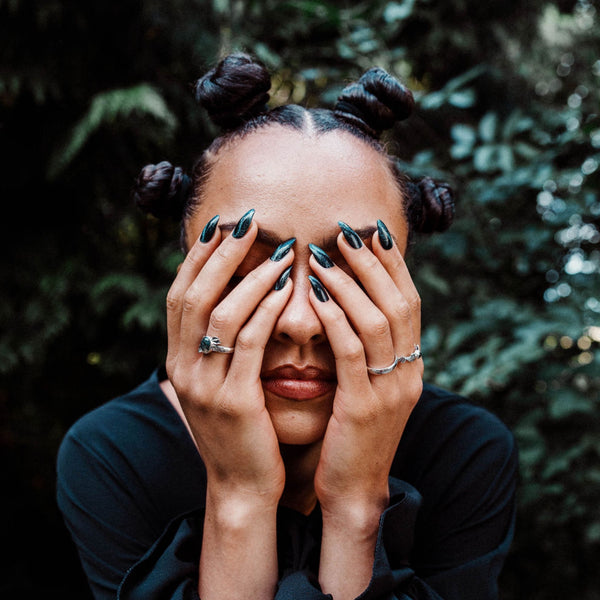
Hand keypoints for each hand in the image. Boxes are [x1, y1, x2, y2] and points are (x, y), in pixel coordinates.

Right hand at [165, 211, 294, 504]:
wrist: (242, 485)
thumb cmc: (239, 426)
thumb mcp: (219, 381)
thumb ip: (219, 343)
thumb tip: (235, 294)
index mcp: (177, 360)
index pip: (179, 295)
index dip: (197, 257)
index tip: (220, 225)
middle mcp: (183, 368)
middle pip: (194, 296)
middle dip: (220, 255)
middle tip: (246, 222)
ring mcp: (205, 386)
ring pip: (221, 314)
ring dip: (250, 277)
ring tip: (278, 251)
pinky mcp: (233, 401)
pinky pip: (249, 344)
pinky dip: (266, 310)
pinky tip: (285, 289)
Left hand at [308, 221, 422, 515]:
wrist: (354, 489)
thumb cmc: (355, 432)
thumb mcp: (370, 385)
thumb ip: (368, 349)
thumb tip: (352, 303)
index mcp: (412, 364)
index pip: (409, 302)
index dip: (393, 264)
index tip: (372, 231)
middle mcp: (408, 372)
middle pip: (398, 303)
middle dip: (373, 263)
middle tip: (347, 230)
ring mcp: (389, 390)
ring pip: (377, 321)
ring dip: (349, 283)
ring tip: (322, 255)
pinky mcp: (363, 407)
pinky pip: (351, 352)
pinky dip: (335, 318)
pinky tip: (315, 296)